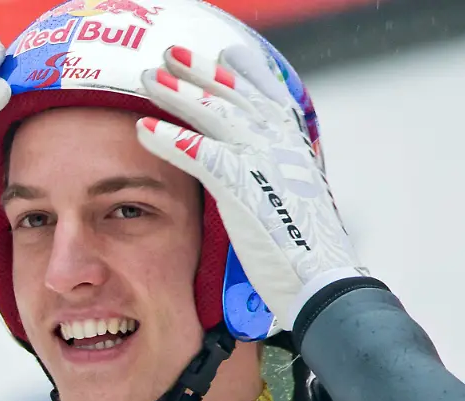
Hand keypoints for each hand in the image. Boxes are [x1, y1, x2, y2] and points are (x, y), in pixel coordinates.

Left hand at [135, 44, 367, 330]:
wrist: (321, 284)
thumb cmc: (305, 253)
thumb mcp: (294, 201)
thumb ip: (277, 175)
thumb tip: (261, 165)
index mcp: (294, 147)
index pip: (268, 95)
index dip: (244, 72)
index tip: (226, 53)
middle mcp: (281, 144)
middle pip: (234, 96)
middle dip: (200, 72)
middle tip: (170, 55)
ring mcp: (263, 162)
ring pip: (213, 115)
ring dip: (178, 95)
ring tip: (149, 79)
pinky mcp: (242, 186)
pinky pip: (198, 153)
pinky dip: (170, 139)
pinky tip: (143, 128)